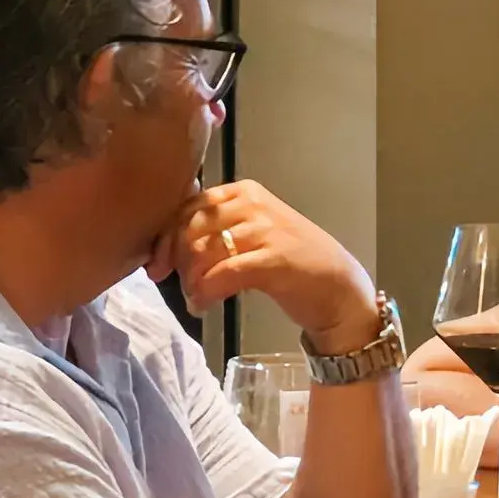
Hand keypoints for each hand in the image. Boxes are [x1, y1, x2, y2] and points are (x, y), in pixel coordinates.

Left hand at [150, 181, 378, 353]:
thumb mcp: (252, 233)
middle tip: (179, 286)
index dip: (166, 238)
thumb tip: (166, 242)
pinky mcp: (274, 259)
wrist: (340, 289)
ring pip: (203, 251)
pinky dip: (205, 293)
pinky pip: (221, 274)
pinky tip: (203, 306)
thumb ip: (217, 228)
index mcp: (245, 191)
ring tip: (196, 298)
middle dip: (177, 261)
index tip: (158, 265)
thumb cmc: (293, 264)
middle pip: (190, 228)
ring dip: (191, 280)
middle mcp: (254, 203)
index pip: (187, 207)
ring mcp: (266, 229)